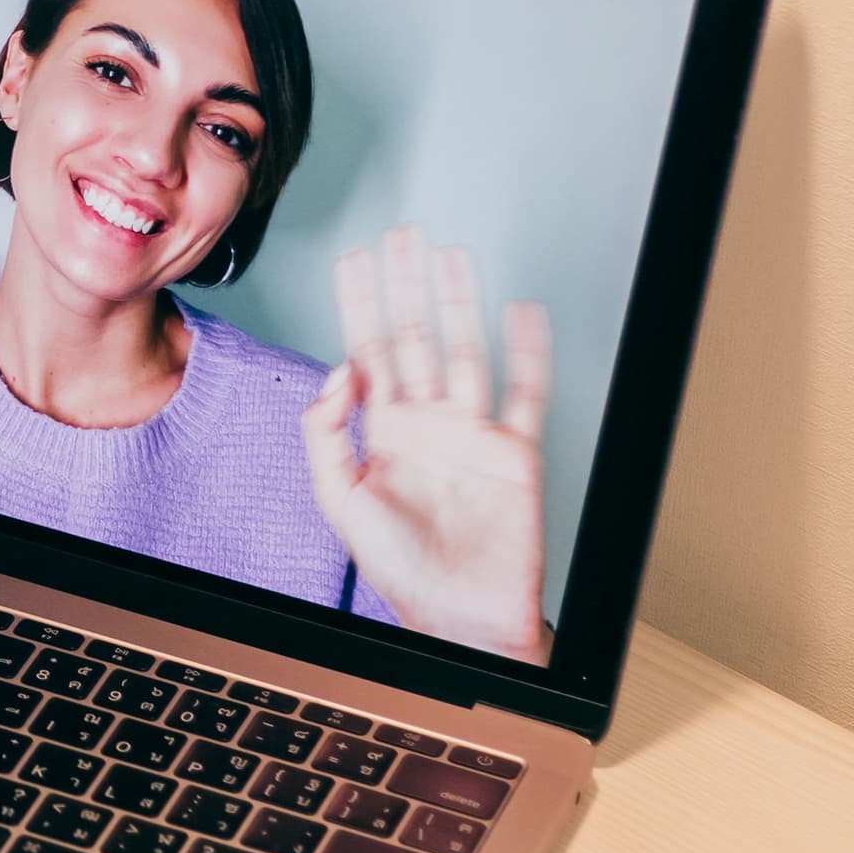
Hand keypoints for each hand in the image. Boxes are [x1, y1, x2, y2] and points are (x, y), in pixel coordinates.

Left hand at [296, 226, 550, 660]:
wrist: (459, 617)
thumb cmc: (400, 569)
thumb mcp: (340, 501)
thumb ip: (326, 434)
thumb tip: (337, 371)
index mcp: (383, 431)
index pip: (366, 349)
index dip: (359, 303)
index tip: (355, 259)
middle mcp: (427, 422)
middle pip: (414, 336)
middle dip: (406, 285)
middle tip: (402, 234)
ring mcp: (472, 433)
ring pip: (464, 350)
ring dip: (459, 303)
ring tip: (451, 256)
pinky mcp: (514, 452)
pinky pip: (524, 392)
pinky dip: (528, 351)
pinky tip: (522, 313)